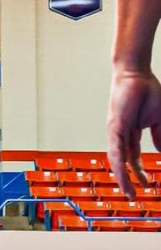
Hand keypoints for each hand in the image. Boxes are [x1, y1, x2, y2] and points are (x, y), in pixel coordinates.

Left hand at [107, 69, 160, 197]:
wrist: (137, 74)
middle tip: (133, 195)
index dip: (139, 172)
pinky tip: (122, 173)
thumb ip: (160, 136)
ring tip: (129, 192)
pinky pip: (115, 147)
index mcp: (131, 132)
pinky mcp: (114, 125)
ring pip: (117, 158)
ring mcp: (115, 130)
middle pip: (123, 161)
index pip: (133, 157)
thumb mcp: (159, 120)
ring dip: (122, 176)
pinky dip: (119, 162)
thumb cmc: (147, 92)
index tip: (148, 185)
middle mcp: (120, 133)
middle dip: (128, 179)